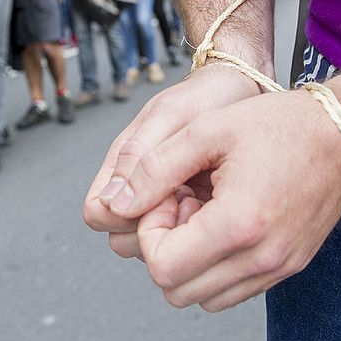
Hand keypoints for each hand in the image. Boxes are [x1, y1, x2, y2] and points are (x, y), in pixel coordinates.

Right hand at [84, 63, 262, 260]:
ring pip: (149, 245)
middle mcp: (138, 189)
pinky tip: (218, 207)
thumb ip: (139, 154)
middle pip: (120, 237)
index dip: (122, 216)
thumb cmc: (206, 98)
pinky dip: (196, 232)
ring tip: (205, 201)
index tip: (162, 196)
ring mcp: (163, 203)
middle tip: (188, 200)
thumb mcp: (173, 117)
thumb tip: (112, 201)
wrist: (243, 95)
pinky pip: (181, 241)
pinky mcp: (190, 212)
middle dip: (150, 230)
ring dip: (175, 233)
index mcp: (122, 165)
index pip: (97, 214)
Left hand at [98, 87, 340, 311]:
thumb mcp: (207, 130)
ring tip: (203, 214)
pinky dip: (217, 267)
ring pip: (204, 298)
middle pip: (177, 291)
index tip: (167, 195)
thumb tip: (118, 204)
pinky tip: (225, 222)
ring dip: (190, 262)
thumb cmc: (277, 124)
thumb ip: (155, 168)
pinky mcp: (289, 267)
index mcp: (237, 225)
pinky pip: (234, 290)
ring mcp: (278, 268)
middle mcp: (261, 258)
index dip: (149, 231)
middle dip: (165, 249)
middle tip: (181, 204)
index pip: (162, 266)